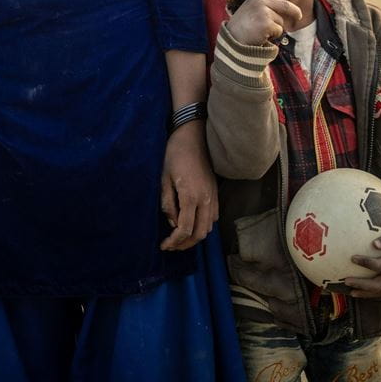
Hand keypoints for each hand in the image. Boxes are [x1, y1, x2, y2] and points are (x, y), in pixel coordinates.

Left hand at [160, 125, 217, 250]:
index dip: (174, 241)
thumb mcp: (164, 178)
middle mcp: (205, 199)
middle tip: (172, 246)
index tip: (164, 246)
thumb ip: (168, 204)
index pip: (185, 229)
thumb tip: (173, 224)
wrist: (193, 135)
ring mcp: (213, 196)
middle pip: (199, 233)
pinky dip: (203, 226)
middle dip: (185, 244)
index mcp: (191, 196)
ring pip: (208, 227)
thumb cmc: (175, 154)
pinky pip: (213, 217)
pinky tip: (192, 223)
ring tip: (180, 238)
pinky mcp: (216, 192)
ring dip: (195, 237)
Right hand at [226, 0, 302, 45]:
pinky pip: (279, 31)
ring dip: (276, 29)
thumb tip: (285, 17)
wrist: (233, 42)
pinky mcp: (267, 23)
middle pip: (286, 6)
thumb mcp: (250, 12)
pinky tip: (261, 37)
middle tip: (298, 17)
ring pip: (281, 21)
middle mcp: (259, 2)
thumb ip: (264, 8)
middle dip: (295, 12)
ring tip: (260, 32)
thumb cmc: (242, 29)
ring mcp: (263, 11)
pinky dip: (274, 36)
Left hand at [344, 225, 380, 298]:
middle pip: (378, 285)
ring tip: (350, 292)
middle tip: (346, 281)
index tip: (352, 258)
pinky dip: (372, 294)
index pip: (379, 266)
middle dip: (361, 285)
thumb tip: (374, 244)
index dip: (365, 263)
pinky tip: (361, 292)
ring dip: (365, 293)